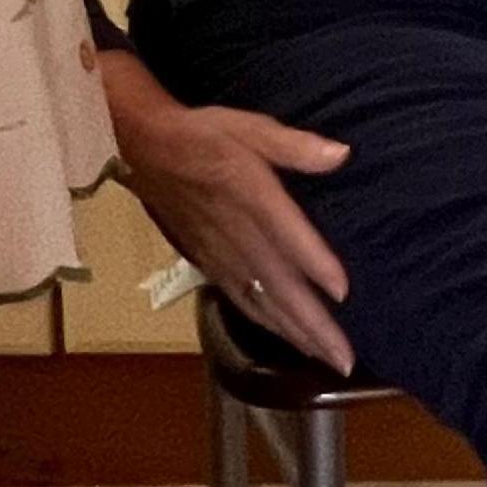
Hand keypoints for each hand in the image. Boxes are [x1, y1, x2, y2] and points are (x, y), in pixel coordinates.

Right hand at [108, 64, 356, 370]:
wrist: (141, 149)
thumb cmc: (202, 135)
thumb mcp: (249, 127)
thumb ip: (295, 145)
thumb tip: (341, 153)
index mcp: (250, 195)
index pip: (287, 236)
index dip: (314, 264)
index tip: (343, 292)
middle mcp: (236, 233)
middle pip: (278, 285)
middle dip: (312, 324)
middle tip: (345, 359)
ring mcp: (220, 254)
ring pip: (260, 302)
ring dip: (294, 333)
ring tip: (326, 359)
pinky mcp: (207, 263)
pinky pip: (240, 300)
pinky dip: (266, 323)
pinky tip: (287, 337)